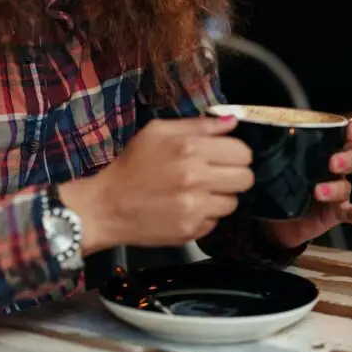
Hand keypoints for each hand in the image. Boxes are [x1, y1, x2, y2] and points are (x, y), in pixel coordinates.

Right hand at [61, 116, 252, 254]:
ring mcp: (195, 207)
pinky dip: (205, 216)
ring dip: (220, 197)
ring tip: (198, 193)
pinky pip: (216, 221)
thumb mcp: (157, 132)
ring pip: (234, 202)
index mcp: (189, 148)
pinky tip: (186, 208)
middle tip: (216, 176)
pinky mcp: (191, 230)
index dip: (236, 154)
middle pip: (246, 179)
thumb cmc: (131, 166)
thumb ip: (199, 125)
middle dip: (234, 175)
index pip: (243, 152)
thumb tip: (232, 121)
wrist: (105, 206)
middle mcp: (196, 178)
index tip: (224, 157)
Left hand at [263, 118, 351, 248]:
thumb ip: (266, 147)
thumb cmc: (277, 186)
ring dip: (335, 188)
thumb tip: (238, 125)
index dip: (351, 131)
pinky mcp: (335, 213)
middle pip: (349, 159)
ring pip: (345, 186)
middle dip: (343, 159)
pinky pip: (349, 212)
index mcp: (321, 153)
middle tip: (330, 163)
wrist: (274, 222)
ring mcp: (336, 192)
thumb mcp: (273, 165)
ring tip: (319, 192)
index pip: (340, 137)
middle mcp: (333, 171)